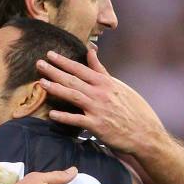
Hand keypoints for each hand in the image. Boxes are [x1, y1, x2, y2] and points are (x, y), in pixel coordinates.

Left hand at [37, 49, 166, 153]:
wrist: (145, 133)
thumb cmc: (132, 109)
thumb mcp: (118, 86)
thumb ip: (101, 70)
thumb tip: (90, 51)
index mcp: (105, 82)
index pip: (81, 68)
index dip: (64, 61)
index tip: (50, 54)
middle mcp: (100, 93)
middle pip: (73, 80)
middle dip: (54, 71)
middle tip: (38, 64)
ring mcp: (98, 109)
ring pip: (73, 96)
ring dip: (56, 89)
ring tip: (41, 83)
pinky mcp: (97, 126)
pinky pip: (77, 120)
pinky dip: (64, 117)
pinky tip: (52, 114)